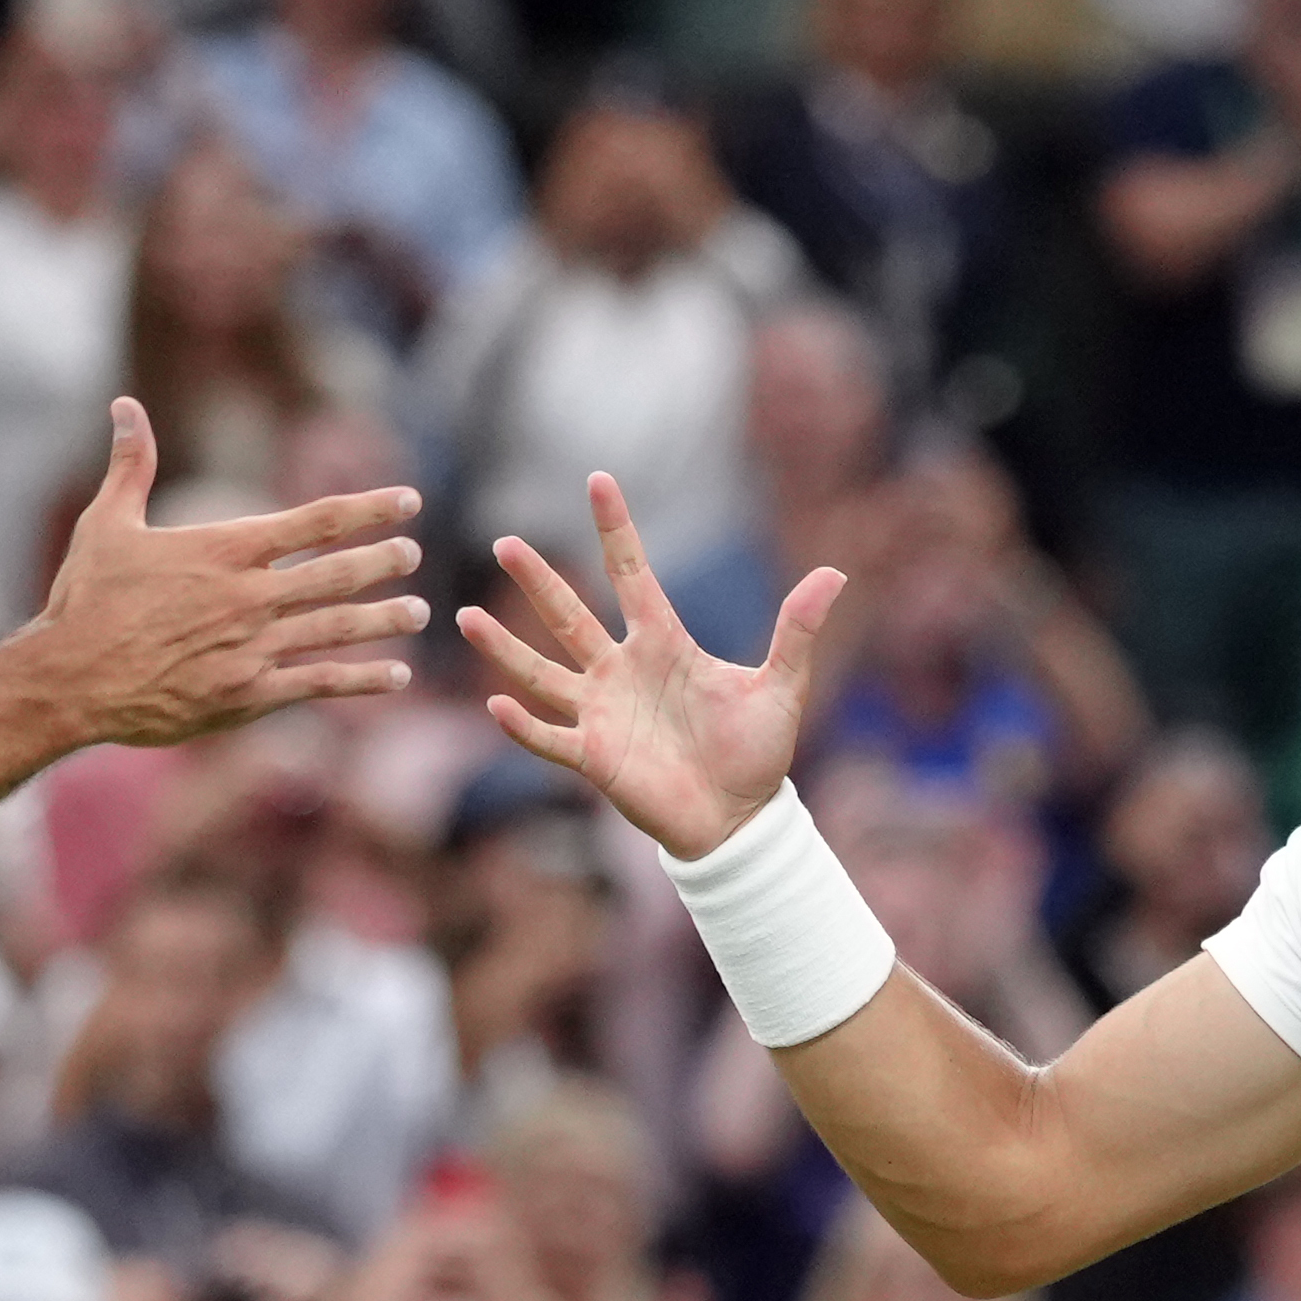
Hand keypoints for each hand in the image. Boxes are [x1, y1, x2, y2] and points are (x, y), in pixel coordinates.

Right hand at [0, 403, 426, 761]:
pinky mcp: (248, 694)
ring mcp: (253, 648)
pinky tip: (396, 676)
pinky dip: (362, 679)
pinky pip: (319, 683)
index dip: (368, 509)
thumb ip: (131, 465)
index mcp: (225, 549)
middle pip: (337, 573)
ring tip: (420, 612)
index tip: (407, 502)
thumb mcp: (107, 524)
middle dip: (382, 562)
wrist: (70, 678)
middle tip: (413, 554)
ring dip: (383, 620)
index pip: (316, 521)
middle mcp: (250, 596)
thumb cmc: (85, 600)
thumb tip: (125, 405)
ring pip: (337, 629)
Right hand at [464, 475, 846, 865]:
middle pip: (570, 616)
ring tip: (465, 615)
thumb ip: (798, 631)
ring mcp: (602, 713)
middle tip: (504, 541)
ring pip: (543, 672)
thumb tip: (835, 573)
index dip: (615, 528)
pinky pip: (550, 738)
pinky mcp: (594, 758)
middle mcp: (622, 670)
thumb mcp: (783, 686)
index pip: (632, 574)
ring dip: (506, 647)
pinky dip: (523, 725)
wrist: (740, 820)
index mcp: (663, 643)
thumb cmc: (757, 753)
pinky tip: (495, 703)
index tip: (598, 480)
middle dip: (538, 581)